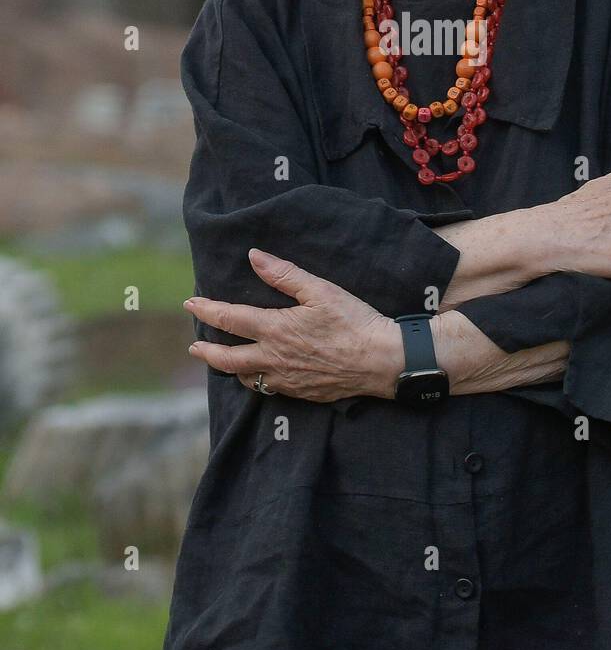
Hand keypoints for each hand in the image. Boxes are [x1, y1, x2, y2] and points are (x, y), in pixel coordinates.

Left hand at [184, 248, 403, 400]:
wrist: (380, 360)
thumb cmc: (353, 321)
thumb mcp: (319, 290)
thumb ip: (284, 274)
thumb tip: (254, 257)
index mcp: (275, 329)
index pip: (229, 319)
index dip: (206, 310)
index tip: (191, 304)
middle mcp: (273, 358)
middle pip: (227, 358)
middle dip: (206, 351)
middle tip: (194, 346)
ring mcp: (285, 379)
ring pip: (245, 378)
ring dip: (230, 368)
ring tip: (223, 361)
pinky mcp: (300, 392)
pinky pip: (267, 389)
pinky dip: (255, 381)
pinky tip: (259, 375)